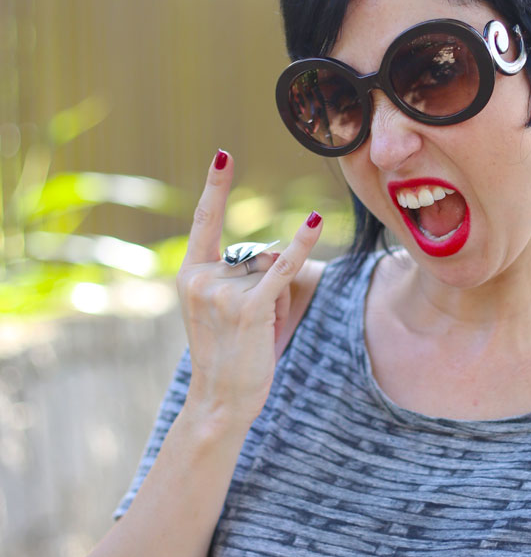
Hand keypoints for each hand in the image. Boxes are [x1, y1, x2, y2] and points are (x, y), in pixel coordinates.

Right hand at [176, 150, 322, 429]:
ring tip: (258, 332)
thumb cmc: (228, 353)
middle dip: (267, 286)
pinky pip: (283, 269)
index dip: (216, 187)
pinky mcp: (249, 308)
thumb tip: (273, 253)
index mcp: (189, 273)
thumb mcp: (225, 307)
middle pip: (256, 256)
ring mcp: (222, 292)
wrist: (220, 401)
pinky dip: (302, 246)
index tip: (224, 154)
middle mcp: (200, 277)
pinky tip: (315, 222)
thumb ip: (243, 274)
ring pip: (271, 271)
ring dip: (279, 300)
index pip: (205, 220)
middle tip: (251, 326)